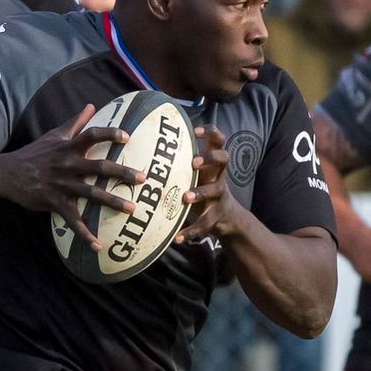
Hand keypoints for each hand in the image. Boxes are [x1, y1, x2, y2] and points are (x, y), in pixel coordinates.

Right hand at [0, 103, 136, 247]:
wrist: (7, 174)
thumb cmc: (34, 154)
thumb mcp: (53, 135)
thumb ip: (75, 122)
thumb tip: (91, 105)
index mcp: (68, 147)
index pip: (91, 136)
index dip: (109, 134)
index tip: (127, 138)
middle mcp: (67, 165)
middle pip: (99, 167)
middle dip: (121, 172)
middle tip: (142, 178)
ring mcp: (61, 184)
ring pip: (91, 194)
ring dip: (112, 202)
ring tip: (132, 209)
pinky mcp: (54, 202)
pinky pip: (73, 220)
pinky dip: (85, 234)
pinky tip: (98, 246)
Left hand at [180, 128, 253, 243]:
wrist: (225, 216)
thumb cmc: (202, 187)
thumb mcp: (196, 172)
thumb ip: (180, 160)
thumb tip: (145, 144)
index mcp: (212, 162)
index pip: (218, 138)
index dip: (210, 132)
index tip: (195, 132)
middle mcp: (219, 175)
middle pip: (224, 157)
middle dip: (209, 158)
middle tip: (193, 163)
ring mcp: (220, 195)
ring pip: (216, 190)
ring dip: (201, 192)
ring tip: (186, 197)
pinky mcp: (216, 215)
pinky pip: (205, 222)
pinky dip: (191, 231)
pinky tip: (177, 238)